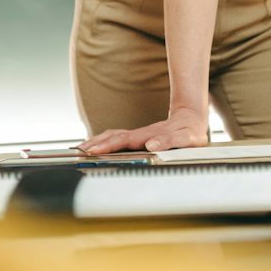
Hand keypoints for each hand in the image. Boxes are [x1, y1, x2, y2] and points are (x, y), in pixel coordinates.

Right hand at [77, 108, 209, 154]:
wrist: (191, 118)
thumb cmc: (190, 132)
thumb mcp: (186, 138)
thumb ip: (169, 141)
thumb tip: (150, 145)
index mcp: (150, 136)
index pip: (124, 141)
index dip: (108, 146)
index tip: (94, 151)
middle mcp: (141, 135)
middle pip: (113, 137)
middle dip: (95, 144)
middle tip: (79, 153)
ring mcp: (138, 135)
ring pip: (113, 136)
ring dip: (96, 142)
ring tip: (79, 149)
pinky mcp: (138, 138)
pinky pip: (117, 138)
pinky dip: (102, 141)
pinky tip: (93, 147)